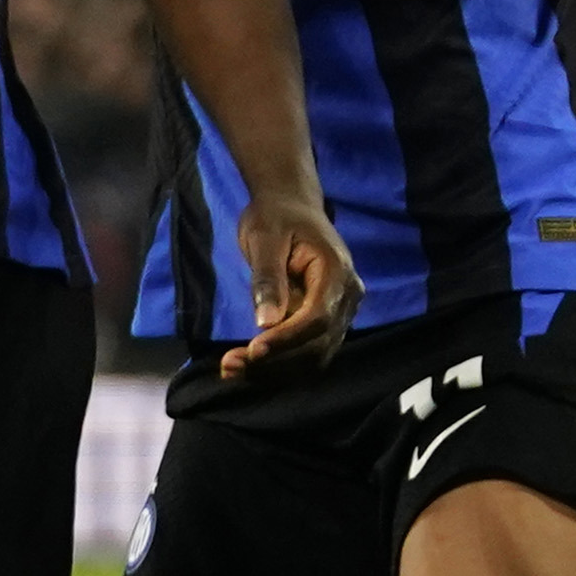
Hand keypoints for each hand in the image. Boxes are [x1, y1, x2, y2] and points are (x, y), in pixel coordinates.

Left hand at [218, 196, 362, 378]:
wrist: (291, 205)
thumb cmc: (276, 216)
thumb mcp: (264, 238)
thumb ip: (267, 279)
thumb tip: (265, 322)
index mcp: (336, 272)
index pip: (317, 318)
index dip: (286, 340)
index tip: (252, 351)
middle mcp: (346, 298)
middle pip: (317, 345)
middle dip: (275, 362)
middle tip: (229, 367)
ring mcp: (340, 313)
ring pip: (314, 356)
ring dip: (275, 370)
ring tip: (231, 370)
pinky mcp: (325, 323)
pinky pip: (307, 352)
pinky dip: (279, 364)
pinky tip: (247, 367)